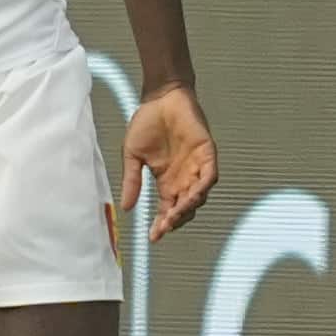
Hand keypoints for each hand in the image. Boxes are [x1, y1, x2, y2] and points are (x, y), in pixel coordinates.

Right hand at [118, 85, 216, 243]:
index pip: (167, 209)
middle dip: (175, 220)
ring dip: (188, 207)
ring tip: (174, 216)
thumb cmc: (146, 123)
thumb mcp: (133, 156)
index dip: (161, 224)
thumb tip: (126, 208)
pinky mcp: (206, 154)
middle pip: (184, 208)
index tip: (152, 238)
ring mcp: (196, 167)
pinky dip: (202, 188)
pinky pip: (209, 177)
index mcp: (166, 181)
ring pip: (198, 196)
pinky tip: (191, 197)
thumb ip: (133, 181)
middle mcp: (183, 178)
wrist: (160, 97)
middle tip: (164, 228)